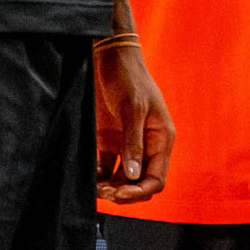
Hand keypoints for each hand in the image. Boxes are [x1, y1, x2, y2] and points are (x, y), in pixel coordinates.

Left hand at [94, 40, 174, 201]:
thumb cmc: (128, 77)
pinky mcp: (107, 140)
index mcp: (160, 139)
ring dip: (110, 187)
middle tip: (104, 192)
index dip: (140, 191)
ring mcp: (126, 143)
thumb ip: (134, 142)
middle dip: (124, 192)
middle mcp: (145, 145)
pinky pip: (105, 166)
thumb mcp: (133, 108)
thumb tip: (134, 176)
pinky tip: (89, 177)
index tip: (120, 193)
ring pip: (122, 178)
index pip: (156, 178)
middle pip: (139, 182)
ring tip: (95, 188)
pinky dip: (98, 176)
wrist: (108, 56)